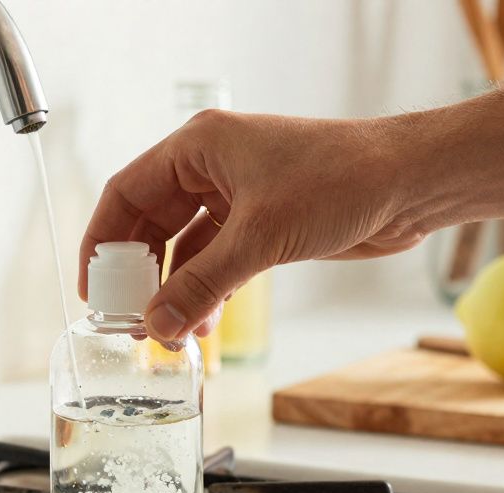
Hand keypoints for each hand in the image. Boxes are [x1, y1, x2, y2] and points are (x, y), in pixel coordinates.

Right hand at [78, 110, 426, 342]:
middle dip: (141, 275)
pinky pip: (218, 260)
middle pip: (152, 224)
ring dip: (177, 291)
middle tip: (130, 319)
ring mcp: (239, 196)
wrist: (410, 183)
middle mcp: (212, 168)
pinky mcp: (265, 223)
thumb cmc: (341, 179)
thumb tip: (158, 324)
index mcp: (199, 148)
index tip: (93, 287)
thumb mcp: (260, 236)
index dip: (103, 241)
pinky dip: (208, 291)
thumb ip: (203, 285)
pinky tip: (204, 323)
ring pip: (186, 249)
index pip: (126, 193)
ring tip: (171, 333)